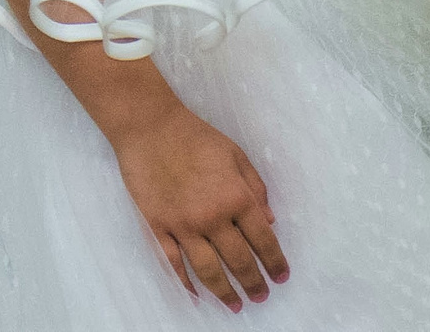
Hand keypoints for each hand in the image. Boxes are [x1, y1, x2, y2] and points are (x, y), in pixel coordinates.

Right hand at [109, 102, 288, 308]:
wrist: (149, 126)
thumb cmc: (195, 136)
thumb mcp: (236, 155)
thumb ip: (256, 189)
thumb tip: (270, 222)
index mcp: (236, 197)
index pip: (263, 241)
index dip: (275, 262)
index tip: (280, 277)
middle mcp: (212, 217)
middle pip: (239, 262)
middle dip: (254, 284)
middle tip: (261, 297)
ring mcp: (182, 225)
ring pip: (208, 270)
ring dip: (225, 291)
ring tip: (235, 304)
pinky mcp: (157, 226)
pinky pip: (173, 262)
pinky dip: (185, 282)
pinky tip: (196, 294)